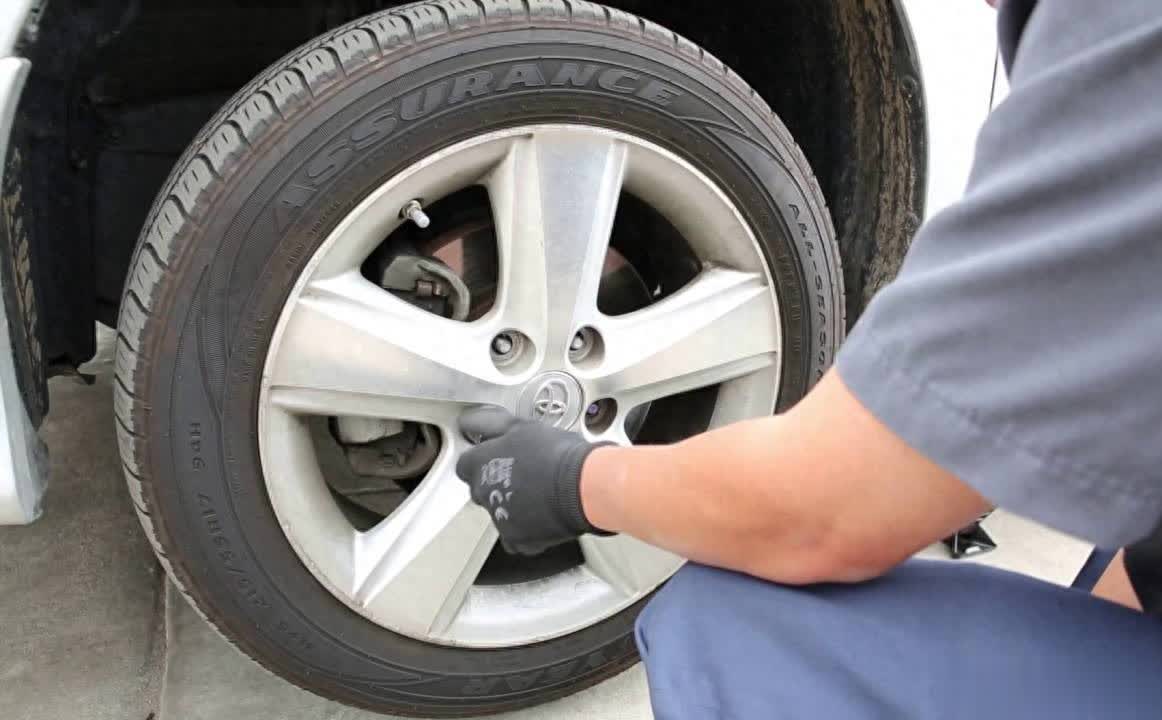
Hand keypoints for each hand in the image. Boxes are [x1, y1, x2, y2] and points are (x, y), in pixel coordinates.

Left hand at [456, 406, 610, 555]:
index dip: (482, 460)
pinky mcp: (519, 540)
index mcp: (478, 465)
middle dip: (497, 483)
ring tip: (540, 492)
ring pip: (500, 513)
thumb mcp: (520, 426)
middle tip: (524, 472)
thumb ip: (489, 423)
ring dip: (513, 505)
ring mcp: (500, 519)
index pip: (465, 465)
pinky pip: (516, 536)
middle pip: (481, 490)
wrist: (583, 485)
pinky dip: (527, 527)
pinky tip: (544, 512)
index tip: (498, 457)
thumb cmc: (556, 455)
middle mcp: (483, 494)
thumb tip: (470, 420)